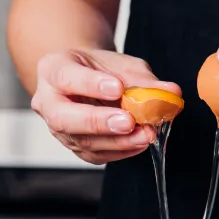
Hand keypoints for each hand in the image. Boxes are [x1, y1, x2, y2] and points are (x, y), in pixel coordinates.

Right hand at [32, 49, 181, 163]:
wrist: (88, 79)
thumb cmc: (100, 68)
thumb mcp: (119, 63)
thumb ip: (141, 78)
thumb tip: (170, 93)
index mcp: (53, 70)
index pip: (66, 77)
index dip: (91, 84)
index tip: (117, 87)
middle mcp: (47, 101)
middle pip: (64, 118)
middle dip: (98, 122)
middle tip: (128, 121)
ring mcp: (58, 128)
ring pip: (81, 141)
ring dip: (117, 141)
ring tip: (145, 134)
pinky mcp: (75, 146)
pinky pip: (94, 155)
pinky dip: (120, 150)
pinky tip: (139, 143)